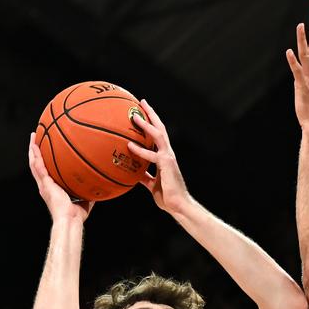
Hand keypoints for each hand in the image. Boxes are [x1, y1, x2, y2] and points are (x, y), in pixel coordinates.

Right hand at [28, 134, 93, 221]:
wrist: (70, 220)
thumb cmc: (76, 216)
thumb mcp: (84, 200)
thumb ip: (88, 191)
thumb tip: (97, 185)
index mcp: (52, 189)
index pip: (46, 171)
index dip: (44, 160)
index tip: (45, 150)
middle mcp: (45, 186)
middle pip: (37, 164)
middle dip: (36, 151)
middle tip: (36, 138)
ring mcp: (44, 185)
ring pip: (34, 163)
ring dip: (33, 149)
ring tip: (33, 137)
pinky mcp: (45, 184)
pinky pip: (38, 167)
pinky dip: (36, 155)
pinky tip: (35, 146)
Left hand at [127, 99, 188, 214]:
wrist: (178, 206)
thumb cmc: (168, 197)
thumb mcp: (152, 185)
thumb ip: (145, 176)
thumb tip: (134, 173)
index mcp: (165, 157)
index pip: (159, 135)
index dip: (152, 122)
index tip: (143, 111)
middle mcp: (168, 154)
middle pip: (160, 128)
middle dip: (151, 115)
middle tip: (142, 102)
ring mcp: (168, 158)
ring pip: (158, 135)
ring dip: (147, 124)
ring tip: (135, 116)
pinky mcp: (166, 165)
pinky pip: (151, 155)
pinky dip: (140, 149)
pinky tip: (129, 145)